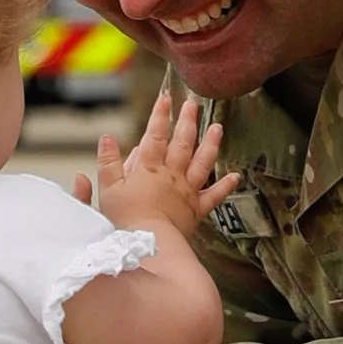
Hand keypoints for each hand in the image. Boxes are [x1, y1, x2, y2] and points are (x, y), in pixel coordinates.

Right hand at [74, 87, 240, 244]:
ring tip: (217, 127)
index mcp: (148, 168)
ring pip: (202, 162)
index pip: (155, 135)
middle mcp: (171, 175)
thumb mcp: (108, 189)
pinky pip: (214, 196)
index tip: (165, 97)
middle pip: (182, 142)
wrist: (149, 245)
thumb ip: (108, 162)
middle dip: (187, 121)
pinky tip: (235, 176)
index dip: (160, 115)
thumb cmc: (126, 220)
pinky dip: (225, 186)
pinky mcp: (196, 210)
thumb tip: (107, 138)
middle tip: (193, 104)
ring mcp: (187, 192)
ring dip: (210, 144)